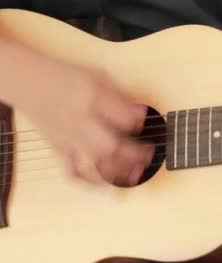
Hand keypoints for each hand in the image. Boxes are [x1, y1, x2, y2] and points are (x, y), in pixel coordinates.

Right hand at [17, 55, 153, 186]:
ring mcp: (69, 139)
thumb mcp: (98, 75)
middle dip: (135, 154)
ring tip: (137, 175)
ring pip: (95, 163)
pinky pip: (73, 172)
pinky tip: (107, 186)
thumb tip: (141, 112)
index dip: (139, 122)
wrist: (30, 83)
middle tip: (150, 154)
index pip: (122, 117)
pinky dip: (91, 184)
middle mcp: (81, 122)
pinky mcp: (60, 149)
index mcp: (92, 101)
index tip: (145, 121)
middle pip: (111, 146)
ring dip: (119, 172)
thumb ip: (121, 95)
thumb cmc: (66, 77)